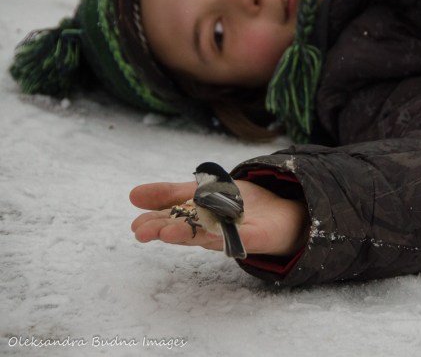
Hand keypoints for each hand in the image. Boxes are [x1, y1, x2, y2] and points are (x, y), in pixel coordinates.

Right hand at [130, 180, 308, 256]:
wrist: (279, 212)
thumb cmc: (237, 205)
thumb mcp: (200, 191)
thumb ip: (171, 193)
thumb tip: (132, 195)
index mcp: (196, 221)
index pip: (173, 221)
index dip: (155, 223)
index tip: (136, 224)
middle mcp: (211, 231)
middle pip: (186, 232)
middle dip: (165, 230)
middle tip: (142, 232)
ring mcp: (232, 235)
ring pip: (209, 236)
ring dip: (189, 235)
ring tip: (167, 233)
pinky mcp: (255, 237)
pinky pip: (240, 238)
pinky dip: (227, 237)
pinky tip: (214, 235)